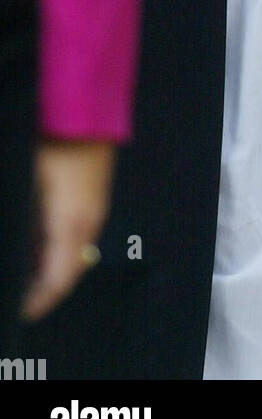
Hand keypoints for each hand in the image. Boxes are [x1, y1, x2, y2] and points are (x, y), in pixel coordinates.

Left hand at [20, 138, 115, 320]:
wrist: (85, 106)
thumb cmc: (51, 140)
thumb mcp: (26, 181)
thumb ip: (20, 219)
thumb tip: (8, 242)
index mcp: (71, 223)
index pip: (59, 279)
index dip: (40, 301)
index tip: (21, 312)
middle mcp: (89, 220)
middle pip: (69, 270)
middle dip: (46, 289)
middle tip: (20, 298)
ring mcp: (95, 206)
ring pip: (75, 252)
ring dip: (53, 268)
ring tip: (25, 273)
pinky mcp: (94, 193)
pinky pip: (78, 233)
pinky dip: (60, 249)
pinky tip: (38, 242)